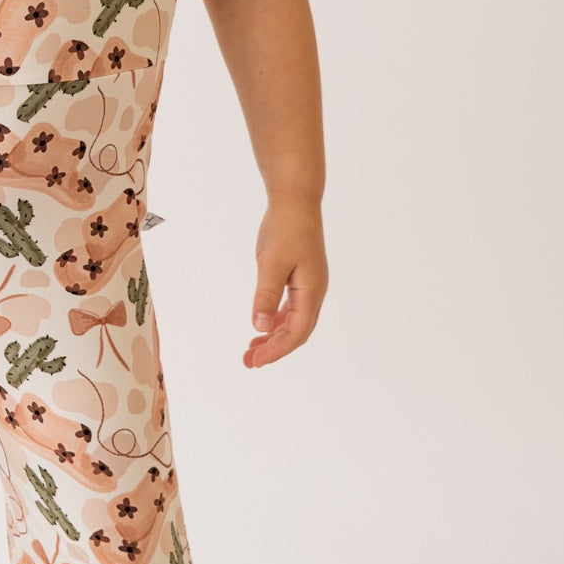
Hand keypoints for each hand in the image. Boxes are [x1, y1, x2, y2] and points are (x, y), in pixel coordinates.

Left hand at [244, 196, 326, 368]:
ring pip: (294, 321)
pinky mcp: (301, 278)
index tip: (256, 362)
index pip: (296, 332)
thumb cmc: (285, 228)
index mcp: (312, 291)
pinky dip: (276, 320)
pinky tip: (262, 327)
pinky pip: (291, 308)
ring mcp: (309, 285)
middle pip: (297, 332)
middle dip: (274, 349)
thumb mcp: (271, 263)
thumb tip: (259, 327)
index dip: (277, 350)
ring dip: (274, 337)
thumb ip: (265, 296)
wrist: (296, 201)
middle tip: (249, 362)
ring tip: (251, 350)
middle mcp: (314, 292)